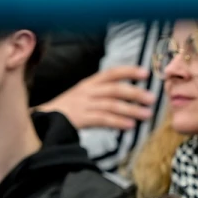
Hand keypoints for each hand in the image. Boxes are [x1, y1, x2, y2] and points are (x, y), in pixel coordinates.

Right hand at [37, 66, 154, 129]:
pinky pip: (102, 119)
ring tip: (146, 114)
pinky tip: (130, 125)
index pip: (111, 73)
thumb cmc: (69, 109)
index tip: (145, 73)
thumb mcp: (85, 95)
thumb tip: (130, 97)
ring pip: (111, 105)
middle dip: (135, 93)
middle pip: (114, 89)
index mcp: (89, 83)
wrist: (45, 119)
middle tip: (152, 98)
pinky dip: (118, 122)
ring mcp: (83, 104)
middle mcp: (87, 91)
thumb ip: (104, 94)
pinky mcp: (80, 118)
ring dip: (131, 109)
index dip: (128, 71)